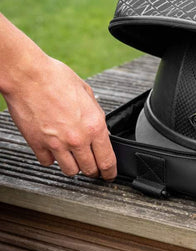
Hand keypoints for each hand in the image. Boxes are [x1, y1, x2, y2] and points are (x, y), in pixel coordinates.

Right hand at [4, 54, 115, 180]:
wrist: (29, 76)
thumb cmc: (56, 78)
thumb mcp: (87, 93)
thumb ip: (95, 115)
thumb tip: (100, 129)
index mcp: (94, 125)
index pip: (107, 160)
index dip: (110, 171)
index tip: (109, 174)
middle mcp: (77, 138)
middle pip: (90, 169)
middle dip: (93, 170)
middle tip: (93, 166)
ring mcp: (57, 144)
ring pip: (70, 171)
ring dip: (74, 165)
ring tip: (73, 156)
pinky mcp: (38, 145)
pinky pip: (48, 162)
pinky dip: (52, 158)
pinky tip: (54, 149)